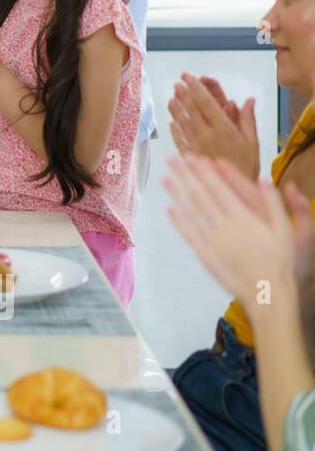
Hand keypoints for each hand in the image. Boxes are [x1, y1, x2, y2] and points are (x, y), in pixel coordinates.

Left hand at [164, 154, 309, 308]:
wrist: (267, 293)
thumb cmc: (280, 262)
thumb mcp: (286, 230)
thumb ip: (274, 203)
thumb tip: (264, 180)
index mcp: (244, 219)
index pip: (219, 189)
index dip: (204, 172)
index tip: (192, 157)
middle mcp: (224, 228)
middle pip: (201, 196)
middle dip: (185, 176)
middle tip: (171, 159)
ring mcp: (212, 242)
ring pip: (191, 213)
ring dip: (177, 194)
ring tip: (165, 178)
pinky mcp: (206, 255)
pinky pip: (189, 234)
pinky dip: (179, 221)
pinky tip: (170, 209)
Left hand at [168, 72, 259, 178]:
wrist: (235, 189)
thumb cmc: (247, 165)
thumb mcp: (252, 141)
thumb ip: (247, 119)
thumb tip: (247, 100)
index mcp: (223, 129)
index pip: (206, 102)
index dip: (195, 87)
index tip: (188, 77)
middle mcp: (206, 135)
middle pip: (191, 110)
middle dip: (183, 95)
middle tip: (177, 84)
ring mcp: (195, 146)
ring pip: (182, 123)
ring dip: (175, 110)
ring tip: (171, 98)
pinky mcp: (189, 156)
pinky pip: (179, 140)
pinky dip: (174, 131)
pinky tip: (171, 123)